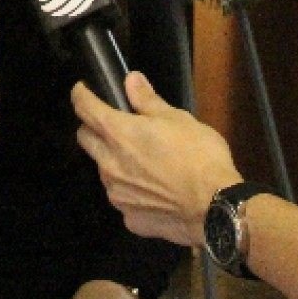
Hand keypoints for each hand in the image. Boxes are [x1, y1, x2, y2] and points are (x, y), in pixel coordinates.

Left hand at [72, 72, 241, 248]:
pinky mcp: (129, 218)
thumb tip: (131, 80)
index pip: (85, 108)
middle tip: (115, 126)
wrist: (216, 207)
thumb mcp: (178, 120)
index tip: (82, 90)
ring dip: (113, 161)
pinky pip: (123, 198)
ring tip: (142, 162)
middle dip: (93, 128)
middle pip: (85, 139)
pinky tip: (154, 191)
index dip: (81, 95)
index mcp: (119, 134)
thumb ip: (148, 101)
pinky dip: (132, 191)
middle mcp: (109, 164)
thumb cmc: (199, 156)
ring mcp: (117, 194)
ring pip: (103, 171)